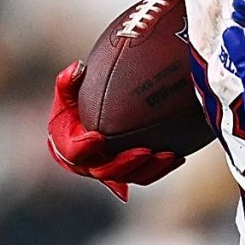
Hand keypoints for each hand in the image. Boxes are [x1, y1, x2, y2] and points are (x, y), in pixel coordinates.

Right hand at [47, 63, 181, 201]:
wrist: (80, 126)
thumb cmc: (72, 109)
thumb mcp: (66, 93)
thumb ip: (68, 81)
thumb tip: (78, 67)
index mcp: (69, 147)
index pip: (74, 152)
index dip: (85, 147)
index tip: (99, 137)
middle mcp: (89, 165)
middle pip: (106, 172)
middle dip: (126, 163)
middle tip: (145, 151)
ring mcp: (109, 170)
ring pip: (130, 177)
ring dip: (150, 169)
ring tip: (168, 155)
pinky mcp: (127, 172)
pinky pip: (145, 175)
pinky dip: (161, 169)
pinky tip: (178, 156)